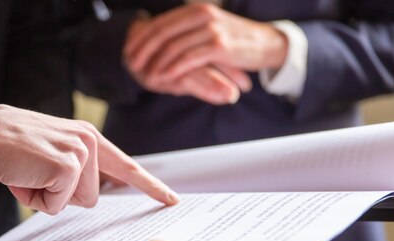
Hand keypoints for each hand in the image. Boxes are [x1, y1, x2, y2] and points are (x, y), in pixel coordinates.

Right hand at [0, 105, 178, 214]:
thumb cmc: (7, 148)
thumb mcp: (48, 153)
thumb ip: (73, 169)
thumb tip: (88, 196)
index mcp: (88, 137)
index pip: (126, 166)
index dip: (150, 186)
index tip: (171, 200)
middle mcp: (89, 141)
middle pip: (91, 198)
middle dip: (60, 195)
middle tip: (34, 172)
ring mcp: (80, 153)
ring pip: (75, 203)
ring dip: (46, 197)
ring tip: (27, 172)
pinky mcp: (68, 166)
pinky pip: (57, 205)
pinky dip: (35, 199)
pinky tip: (22, 176)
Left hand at [124, 3, 286, 86]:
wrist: (266, 44)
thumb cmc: (234, 40)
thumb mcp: (209, 28)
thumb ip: (187, 30)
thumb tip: (159, 38)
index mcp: (195, 10)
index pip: (161, 23)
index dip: (141, 38)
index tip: (128, 51)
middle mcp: (202, 15)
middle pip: (162, 33)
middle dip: (143, 50)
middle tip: (131, 65)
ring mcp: (210, 30)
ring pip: (174, 47)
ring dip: (156, 63)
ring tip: (145, 75)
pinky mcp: (219, 46)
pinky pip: (189, 58)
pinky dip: (173, 69)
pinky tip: (164, 78)